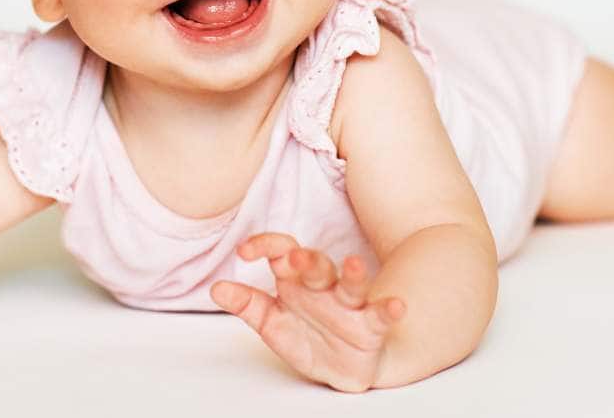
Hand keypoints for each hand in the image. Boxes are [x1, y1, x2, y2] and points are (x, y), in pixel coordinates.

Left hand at [210, 232, 405, 392]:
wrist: (342, 366)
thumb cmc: (306, 336)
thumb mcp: (272, 322)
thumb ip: (247, 304)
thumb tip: (216, 289)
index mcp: (297, 281)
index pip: (282, 252)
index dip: (265, 245)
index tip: (245, 251)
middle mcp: (324, 287)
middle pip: (317, 265)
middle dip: (307, 260)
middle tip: (296, 256)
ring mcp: (350, 305)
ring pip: (352, 284)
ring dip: (353, 274)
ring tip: (352, 264)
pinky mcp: (371, 326)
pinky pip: (381, 315)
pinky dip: (390, 309)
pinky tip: (397, 305)